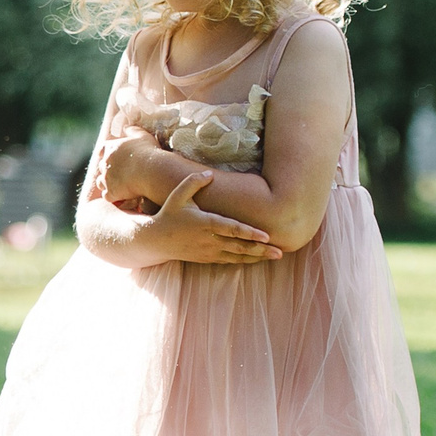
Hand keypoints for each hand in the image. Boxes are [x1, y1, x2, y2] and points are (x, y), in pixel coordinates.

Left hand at [100, 132, 172, 203]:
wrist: (152, 171)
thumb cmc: (150, 152)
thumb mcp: (143, 136)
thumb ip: (133, 130)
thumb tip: (127, 127)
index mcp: (111, 148)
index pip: (102, 149)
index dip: (105, 153)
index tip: (109, 156)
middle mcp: (105, 163)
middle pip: (101, 167)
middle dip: (108, 170)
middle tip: (118, 173)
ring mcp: (106, 178)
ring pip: (100, 182)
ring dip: (107, 183)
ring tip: (118, 186)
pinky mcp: (111, 192)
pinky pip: (107, 196)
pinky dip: (112, 196)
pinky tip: (119, 197)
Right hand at [143, 171, 279, 265]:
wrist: (156, 240)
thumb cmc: (169, 214)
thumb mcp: (177, 195)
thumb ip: (193, 182)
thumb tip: (209, 174)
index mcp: (205, 223)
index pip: (232, 229)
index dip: (250, 233)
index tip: (267, 236)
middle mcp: (209, 239)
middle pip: (239, 246)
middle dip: (261, 250)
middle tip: (280, 252)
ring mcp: (209, 251)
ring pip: (237, 256)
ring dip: (257, 257)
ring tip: (275, 256)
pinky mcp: (207, 258)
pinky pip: (230, 261)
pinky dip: (245, 260)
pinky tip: (257, 259)